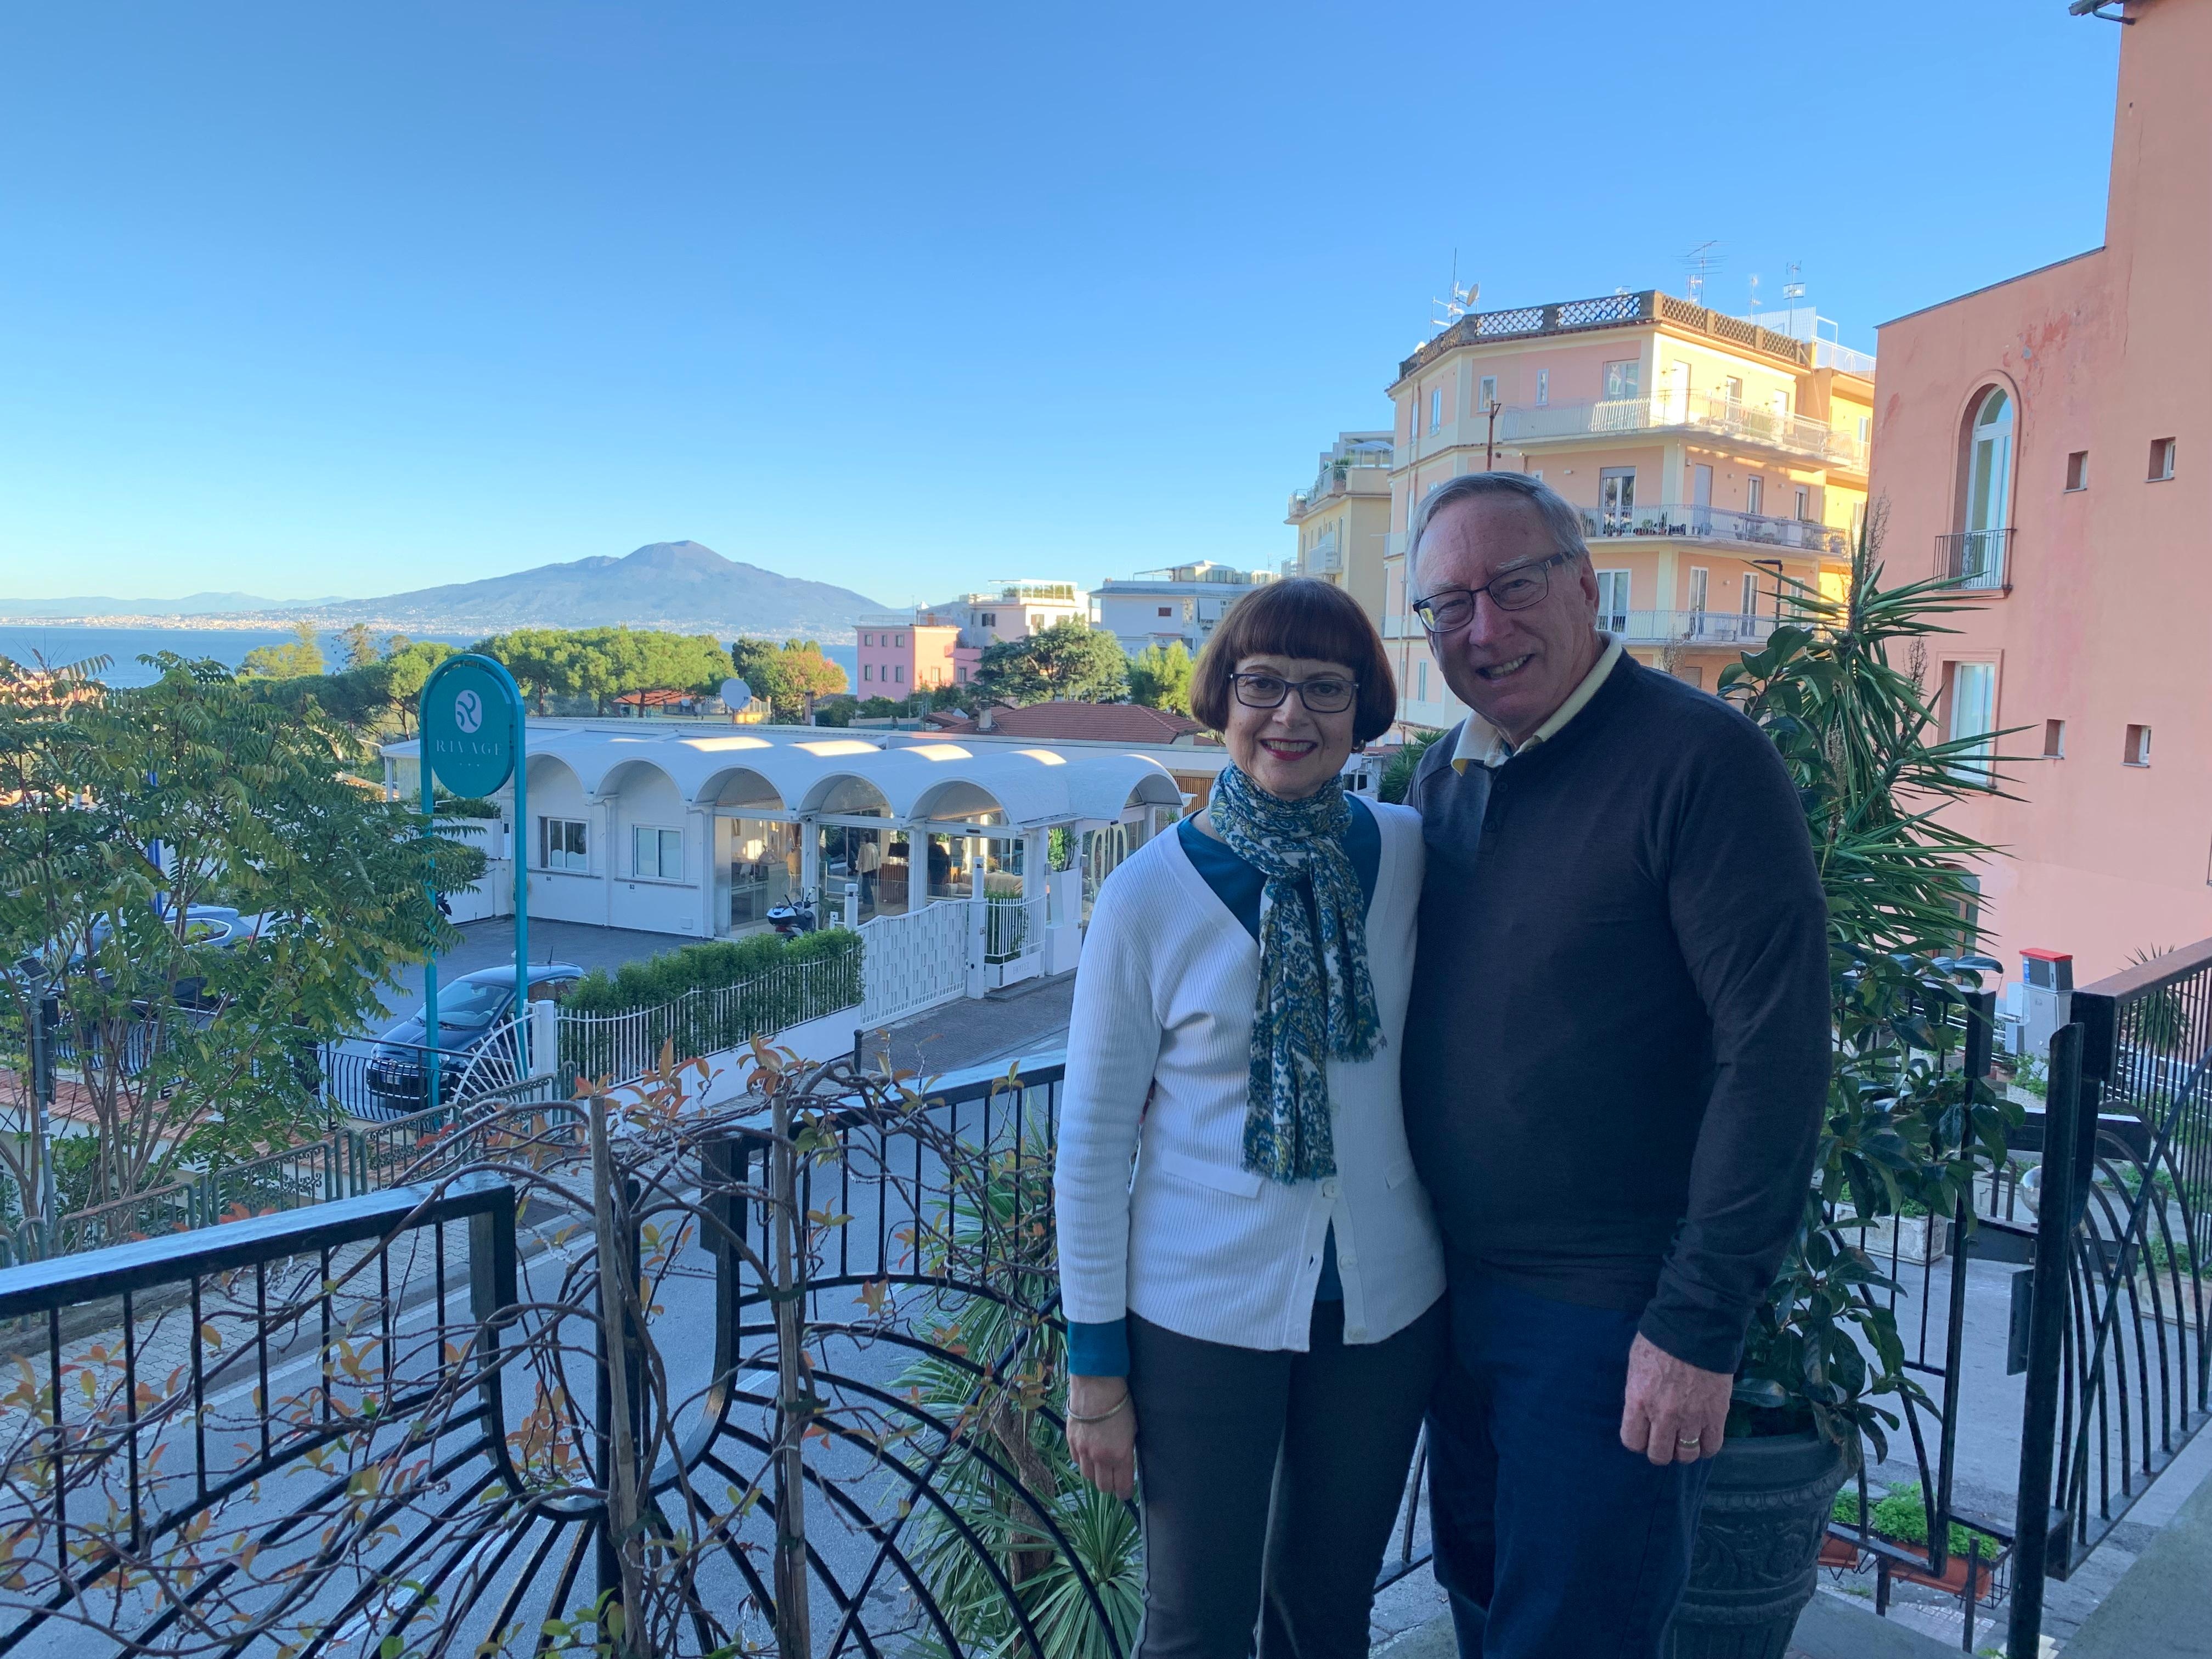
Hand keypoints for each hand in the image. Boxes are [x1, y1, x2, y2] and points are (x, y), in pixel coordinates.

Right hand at [1067, 1375, 1136, 1498]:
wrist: (1097, 1386)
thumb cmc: (1120, 1405)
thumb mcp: (1132, 1430)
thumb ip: (1127, 1450)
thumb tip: (1124, 1462)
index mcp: (1120, 1456)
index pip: (1122, 1487)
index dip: (1124, 1493)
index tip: (1125, 1492)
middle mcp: (1101, 1458)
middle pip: (1103, 1487)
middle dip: (1110, 1486)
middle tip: (1113, 1479)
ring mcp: (1084, 1451)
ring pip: (1088, 1476)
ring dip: (1095, 1474)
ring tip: (1100, 1466)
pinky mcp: (1071, 1442)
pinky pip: (1077, 1461)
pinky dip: (1083, 1461)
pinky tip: (1088, 1453)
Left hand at [1619, 1334, 1729, 1465]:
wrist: (1695, 1326)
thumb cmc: (1660, 1340)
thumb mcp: (1636, 1365)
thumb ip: (1637, 1392)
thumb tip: (1640, 1411)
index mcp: (1638, 1400)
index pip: (1632, 1441)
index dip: (1637, 1440)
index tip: (1643, 1433)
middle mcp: (1663, 1415)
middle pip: (1659, 1455)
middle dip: (1660, 1450)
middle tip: (1665, 1438)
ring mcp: (1691, 1417)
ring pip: (1686, 1455)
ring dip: (1684, 1450)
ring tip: (1685, 1438)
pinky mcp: (1716, 1415)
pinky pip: (1711, 1447)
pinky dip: (1706, 1447)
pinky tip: (1703, 1438)